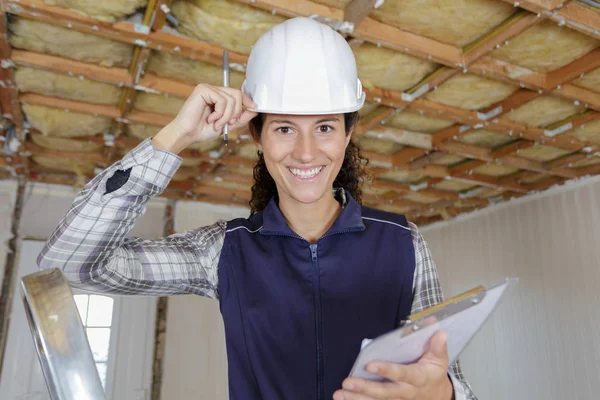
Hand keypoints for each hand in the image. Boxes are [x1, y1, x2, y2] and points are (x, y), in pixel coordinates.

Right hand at [152, 84, 257, 153]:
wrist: (188, 134)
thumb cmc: (203, 130)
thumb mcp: (227, 125)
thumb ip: (240, 118)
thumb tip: (254, 110)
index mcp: (218, 96)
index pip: (237, 93)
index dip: (247, 100)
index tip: (254, 108)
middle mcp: (213, 90)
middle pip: (237, 94)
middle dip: (236, 112)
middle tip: (228, 123)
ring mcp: (208, 88)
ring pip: (230, 99)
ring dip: (226, 116)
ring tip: (216, 123)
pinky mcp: (203, 90)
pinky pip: (222, 100)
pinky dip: (219, 113)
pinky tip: (210, 119)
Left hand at [333, 331, 453, 399]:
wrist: (438, 395)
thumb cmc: (433, 372)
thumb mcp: (439, 358)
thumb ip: (438, 346)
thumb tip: (440, 331)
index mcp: (419, 378)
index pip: (402, 374)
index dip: (387, 370)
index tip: (370, 365)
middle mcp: (407, 391)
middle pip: (385, 393)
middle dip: (365, 389)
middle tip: (347, 382)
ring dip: (357, 399)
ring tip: (339, 394)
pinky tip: (343, 399)